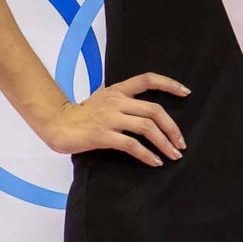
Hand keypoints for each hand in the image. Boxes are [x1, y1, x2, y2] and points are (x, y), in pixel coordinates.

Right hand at [42, 72, 190, 165]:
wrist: (56, 124)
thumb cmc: (81, 115)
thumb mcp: (103, 99)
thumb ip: (123, 100)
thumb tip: (147, 110)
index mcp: (117, 90)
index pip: (147, 79)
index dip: (169, 84)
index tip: (186, 92)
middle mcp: (116, 101)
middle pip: (154, 110)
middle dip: (172, 128)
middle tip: (181, 143)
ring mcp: (109, 118)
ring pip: (147, 128)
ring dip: (165, 143)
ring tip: (173, 155)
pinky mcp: (103, 135)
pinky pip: (132, 145)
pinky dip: (147, 155)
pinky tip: (155, 162)